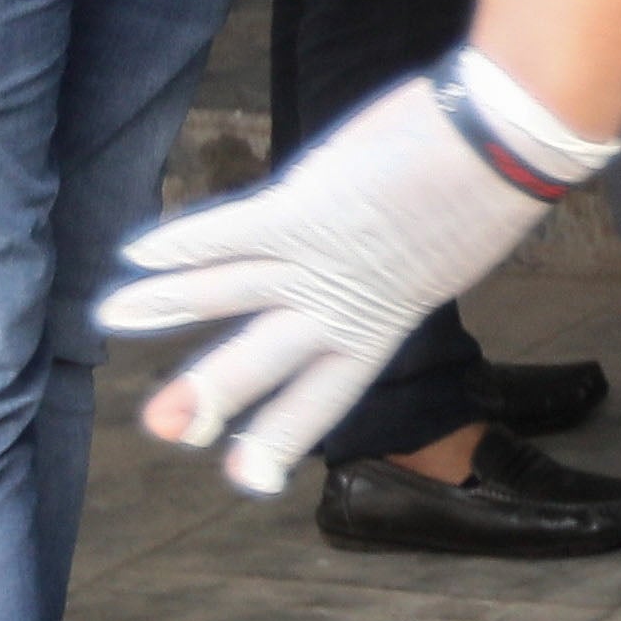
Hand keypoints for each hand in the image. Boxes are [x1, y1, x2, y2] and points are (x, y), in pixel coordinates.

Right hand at [101, 59, 598, 493]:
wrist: (509, 139)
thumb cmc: (488, 185)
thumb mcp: (444, 252)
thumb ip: (400, 271)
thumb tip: (376, 267)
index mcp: (383, 320)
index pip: (326, 394)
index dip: (283, 437)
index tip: (248, 481)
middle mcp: (342, 301)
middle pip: (264, 362)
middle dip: (209, 396)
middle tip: (162, 429)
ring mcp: (319, 257)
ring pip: (225, 293)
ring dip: (165, 304)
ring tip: (111, 314)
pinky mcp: (303, 206)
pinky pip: (227, 232)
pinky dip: (181, 244)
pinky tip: (137, 253)